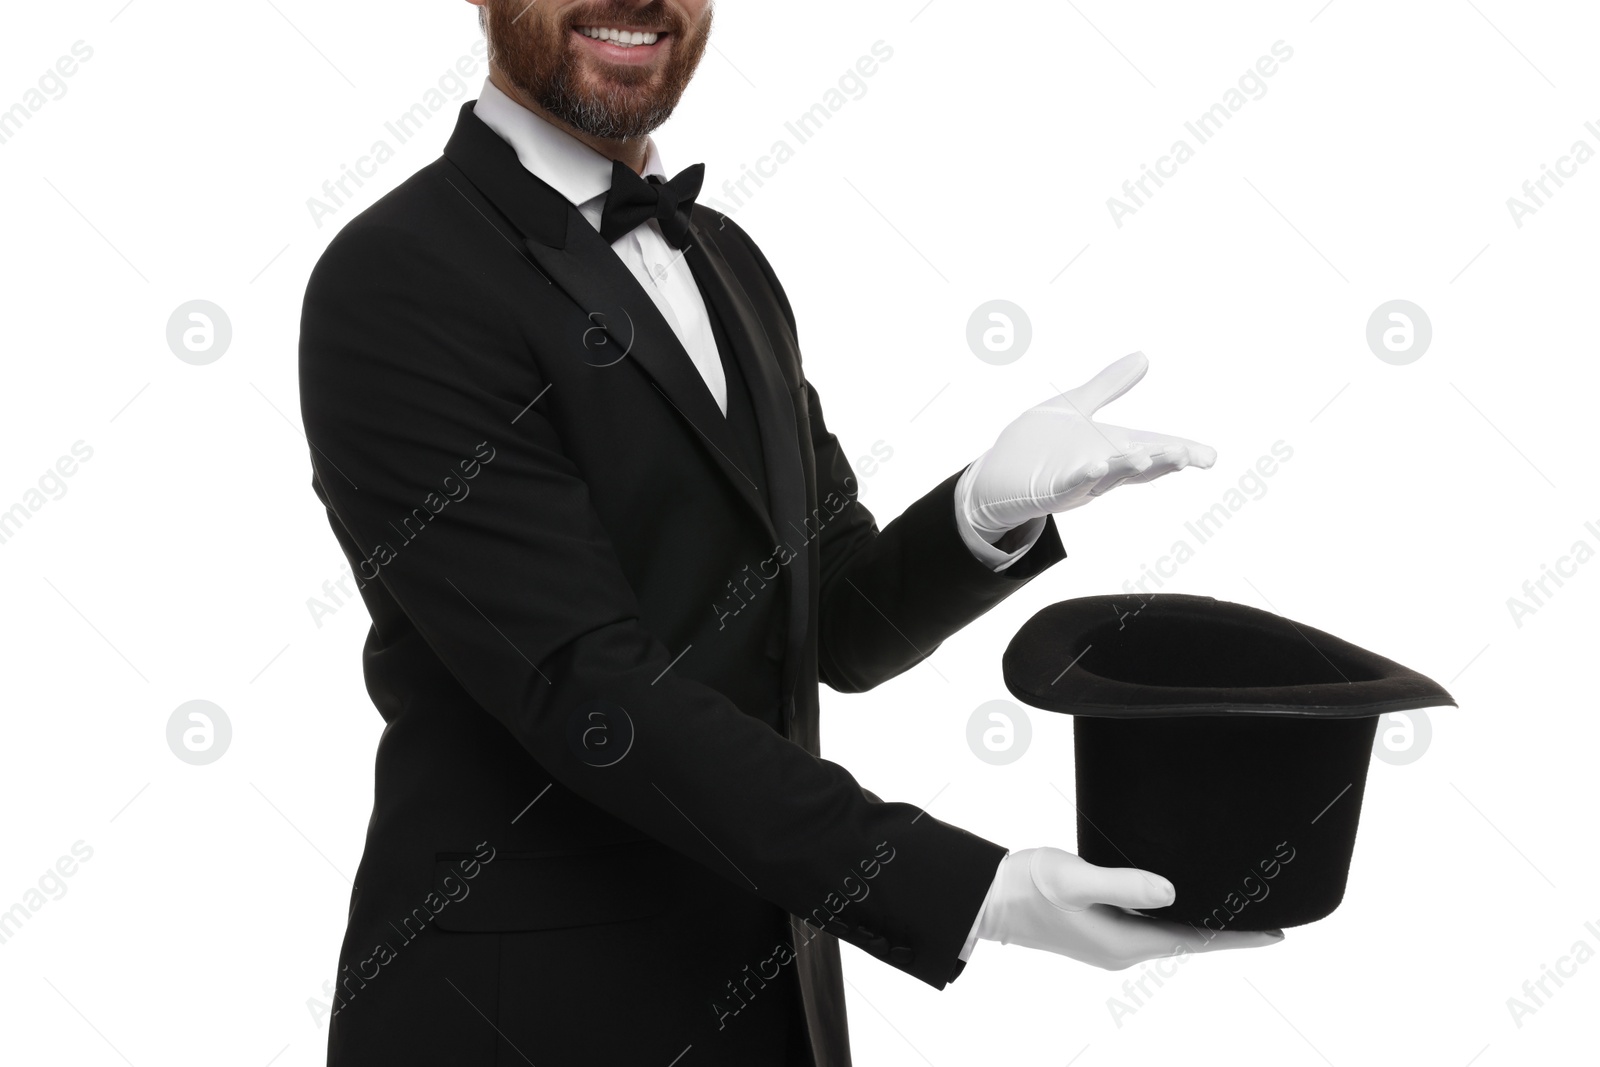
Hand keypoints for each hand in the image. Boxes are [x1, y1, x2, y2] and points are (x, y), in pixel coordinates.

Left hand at [959, 352, 1215, 541]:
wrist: (996, 472)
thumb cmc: (1038, 444)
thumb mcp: (1076, 407)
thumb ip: (1108, 385)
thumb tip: (1144, 357)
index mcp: (1111, 449)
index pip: (1152, 448)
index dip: (1180, 451)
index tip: (1210, 456)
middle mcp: (1101, 468)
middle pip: (1138, 465)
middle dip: (1162, 460)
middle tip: (1188, 455)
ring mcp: (1076, 481)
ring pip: (1109, 477)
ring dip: (1128, 469)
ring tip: (1147, 457)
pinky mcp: (1048, 488)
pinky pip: (1069, 483)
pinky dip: (1084, 477)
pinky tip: (1097, 467)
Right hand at [974, 848, 1282, 968]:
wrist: (987, 898)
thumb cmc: (1026, 888)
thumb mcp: (1075, 879)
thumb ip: (1123, 884)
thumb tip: (1171, 891)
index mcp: (1124, 943)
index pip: (1196, 941)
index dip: (1238, 937)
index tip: (1277, 933)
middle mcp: (1122, 949)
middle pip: (1188, 940)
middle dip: (1227, 930)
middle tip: (1264, 914)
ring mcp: (1110, 943)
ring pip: (1169, 933)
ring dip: (1200, 922)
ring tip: (1231, 907)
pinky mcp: (1098, 931)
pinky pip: (1148, 926)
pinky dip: (1172, 915)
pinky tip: (1177, 899)